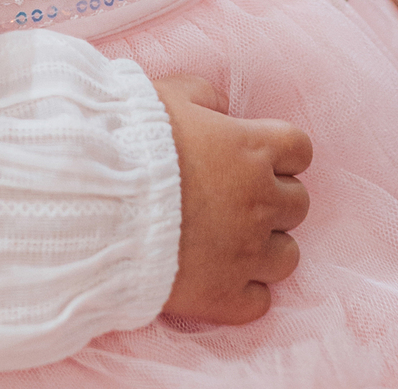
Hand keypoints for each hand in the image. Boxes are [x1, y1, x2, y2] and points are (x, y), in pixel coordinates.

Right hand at [153, 74, 310, 325]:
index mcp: (252, 149)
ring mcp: (246, 253)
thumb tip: (221, 108)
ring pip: (288, 256)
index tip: (255, 156)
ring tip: (230, 240)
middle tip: (236, 197)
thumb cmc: (131, 141)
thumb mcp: (168, 96)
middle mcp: (259, 201)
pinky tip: (219, 275)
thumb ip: (205, 96)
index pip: (300, 149)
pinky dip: (245, 290)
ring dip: (266, 246)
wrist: (97, 201)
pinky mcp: (224, 295)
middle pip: (298, 203)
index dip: (280, 152)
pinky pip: (260, 301)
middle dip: (273, 198)